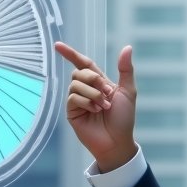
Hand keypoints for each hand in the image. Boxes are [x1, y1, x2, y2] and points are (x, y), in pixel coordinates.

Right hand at [54, 41, 138, 171]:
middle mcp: (86, 90)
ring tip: (103, 106)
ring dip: (93, 93)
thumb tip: (127, 47)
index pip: (82, 63)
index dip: (70, 54)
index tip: (57, 45)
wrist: (118, 141)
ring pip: (75, 84)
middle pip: (79, 72)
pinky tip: (95, 111)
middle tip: (107, 93)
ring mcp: (77, 101)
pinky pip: (73, 98)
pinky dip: (86, 102)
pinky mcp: (72, 112)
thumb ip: (126, 70)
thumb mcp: (128, 91)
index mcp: (99, 83)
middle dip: (94, 79)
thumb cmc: (124, 119)